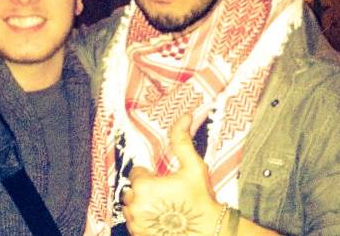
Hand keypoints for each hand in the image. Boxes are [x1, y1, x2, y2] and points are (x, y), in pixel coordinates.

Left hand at [122, 113, 222, 235]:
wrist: (208, 232)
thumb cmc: (201, 199)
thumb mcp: (194, 166)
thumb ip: (182, 140)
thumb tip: (184, 116)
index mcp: (143, 186)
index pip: (136, 173)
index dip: (151, 175)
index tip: (164, 181)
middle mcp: (134, 205)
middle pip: (131, 190)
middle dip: (144, 190)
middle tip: (165, 194)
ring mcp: (135, 223)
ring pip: (131, 207)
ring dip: (142, 205)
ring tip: (164, 208)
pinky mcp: (138, 235)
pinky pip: (134, 224)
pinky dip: (143, 220)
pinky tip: (161, 220)